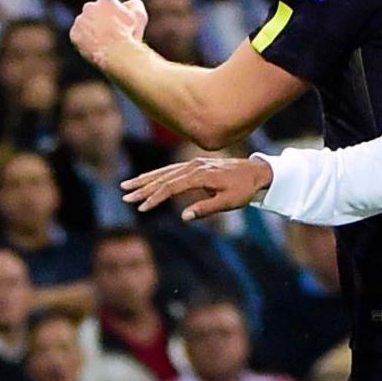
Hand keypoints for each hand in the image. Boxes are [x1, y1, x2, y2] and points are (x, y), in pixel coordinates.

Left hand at [69, 0, 145, 71]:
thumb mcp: (140, 15)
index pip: (106, 6)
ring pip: (84, 25)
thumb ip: (134, 4)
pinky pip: (78, 37)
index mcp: (105, 0)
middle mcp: (89, 7)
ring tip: (102, 42)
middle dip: (99, 21)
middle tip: (108, 34)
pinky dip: (84, 41)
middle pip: (93, 14)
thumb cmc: (131, 34)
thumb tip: (128, 4)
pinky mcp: (74, 34)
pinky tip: (94, 47)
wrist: (118, 53)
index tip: (117, 26)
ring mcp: (80, 20)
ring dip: (90, 31)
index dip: (113, 17)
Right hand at [121, 154, 272, 221]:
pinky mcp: (194, 165)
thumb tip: (184, 217)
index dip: (155, 198)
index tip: (142, 208)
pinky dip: (156, 175)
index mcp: (200, 175)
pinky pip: (171, 169)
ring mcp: (193, 164)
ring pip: (164, 171)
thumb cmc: (244, 189)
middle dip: (142, 187)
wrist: (257, 171)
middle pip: (162, 177)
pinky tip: (146, 179)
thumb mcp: (229, 202)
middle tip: (124, 195)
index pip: (170, 186)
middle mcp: (193, 166)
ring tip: (127, 185)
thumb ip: (205, 209)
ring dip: (145, 179)